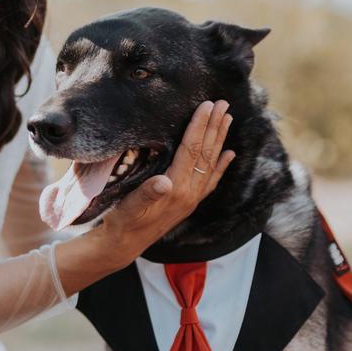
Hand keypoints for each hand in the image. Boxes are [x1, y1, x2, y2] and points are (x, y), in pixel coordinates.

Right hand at [94, 100, 234, 266]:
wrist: (123, 246)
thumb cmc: (122, 223)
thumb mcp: (129, 207)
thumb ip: (147, 194)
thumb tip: (164, 182)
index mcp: (176, 190)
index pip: (192, 150)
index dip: (200, 126)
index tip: (208, 105)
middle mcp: (189, 194)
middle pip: (206, 153)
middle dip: (215, 127)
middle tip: (224, 104)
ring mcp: (192, 199)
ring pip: (211, 163)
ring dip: (220, 140)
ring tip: (228, 119)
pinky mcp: (189, 203)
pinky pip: (211, 180)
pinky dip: (221, 165)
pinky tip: (229, 155)